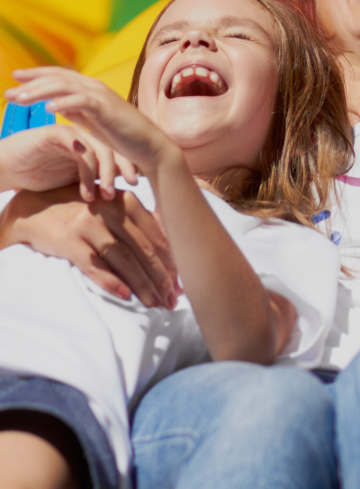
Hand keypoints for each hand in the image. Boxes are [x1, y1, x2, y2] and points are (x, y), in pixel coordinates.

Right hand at [0, 124, 137, 201]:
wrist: (5, 168)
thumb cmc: (38, 176)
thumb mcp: (73, 183)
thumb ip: (93, 183)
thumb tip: (122, 202)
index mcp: (91, 146)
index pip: (116, 153)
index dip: (128, 168)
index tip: (137, 186)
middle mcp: (84, 137)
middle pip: (112, 149)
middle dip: (121, 171)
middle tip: (125, 191)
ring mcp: (70, 134)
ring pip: (98, 149)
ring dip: (102, 176)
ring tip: (100, 197)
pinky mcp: (55, 133)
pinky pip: (78, 146)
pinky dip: (85, 167)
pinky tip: (85, 188)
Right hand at [0, 184, 179, 306]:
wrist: (36, 207)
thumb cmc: (84, 210)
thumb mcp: (113, 207)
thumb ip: (140, 222)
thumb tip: (173, 250)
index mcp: (127, 201)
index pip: (156, 237)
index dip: (171, 262)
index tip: (180, 284)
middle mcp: (110, 211)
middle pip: (143, 249)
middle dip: (161, 278)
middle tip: (172, 299)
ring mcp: (88, 225)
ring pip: (123, 259)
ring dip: (141, 284)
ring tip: (154, 302)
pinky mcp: (68, 241)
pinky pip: (94, 265)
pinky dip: (110, 281)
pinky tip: (125, 295)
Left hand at [6, 67, 171, 173]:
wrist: (149, 146)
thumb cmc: (123, 137)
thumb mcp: (94, 122)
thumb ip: (76, 110)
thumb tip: (56, 104)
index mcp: (90, 89)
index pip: (58, 75)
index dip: (35, 75)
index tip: (15, 78)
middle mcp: (94, 87)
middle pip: (56, 78)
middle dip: (30, 83)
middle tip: (9, 92)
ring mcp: (101, 96)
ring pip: (64, 87)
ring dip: (39, 91)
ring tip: (19, 99)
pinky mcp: (107, 109)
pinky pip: (81, 101)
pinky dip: (64, 102)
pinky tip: (48, 108)